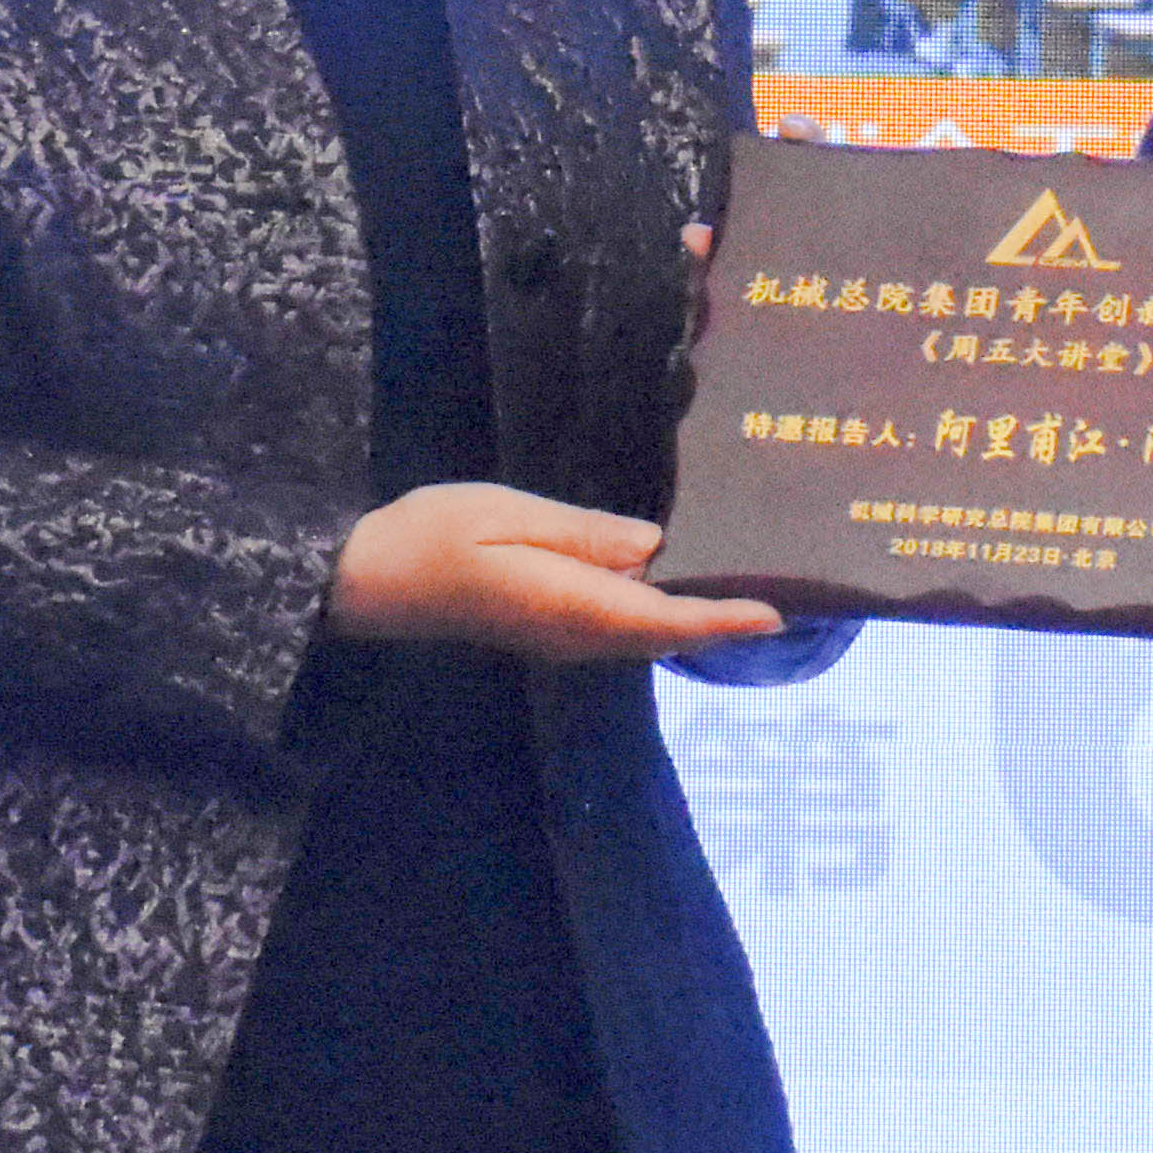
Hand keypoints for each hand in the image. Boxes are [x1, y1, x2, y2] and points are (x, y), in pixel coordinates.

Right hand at [334, 483, 784, 664]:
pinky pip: (619, 630)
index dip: (719, 620)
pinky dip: (659, 616)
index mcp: (566, 603)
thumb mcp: (507, 513)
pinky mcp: (548, 630)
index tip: (773, 615)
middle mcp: (572, 633)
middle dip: (719, 625)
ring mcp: (559, 638)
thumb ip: (583, 533)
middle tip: (782, 598)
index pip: (660, 617)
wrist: (371, 580)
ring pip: (643, 637)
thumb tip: (655, 545)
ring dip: (692, 623)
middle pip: (661, 635)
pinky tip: (675, 588)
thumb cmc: (432, 535)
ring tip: (745, 593)